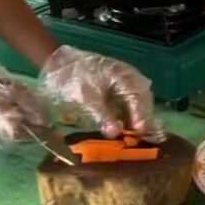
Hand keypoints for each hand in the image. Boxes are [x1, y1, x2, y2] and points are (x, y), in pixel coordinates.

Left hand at [39, 46, 162, 140]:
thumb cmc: (75, 79)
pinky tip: (126, 128)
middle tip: (140, 139)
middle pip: (143, 101)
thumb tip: (116, 133)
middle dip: (143, 120)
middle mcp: (131, 77)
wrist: (61, 65)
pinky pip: (130, 103)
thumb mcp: (87, 99)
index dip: (141, 117)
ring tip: (135, 137)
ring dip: (137, 119)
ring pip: (139, 103)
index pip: (139, 99)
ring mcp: (127, 82)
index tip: (139, 134)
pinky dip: (129, 115)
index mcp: (125, 76)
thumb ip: (103, 116)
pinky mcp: (119, 88)